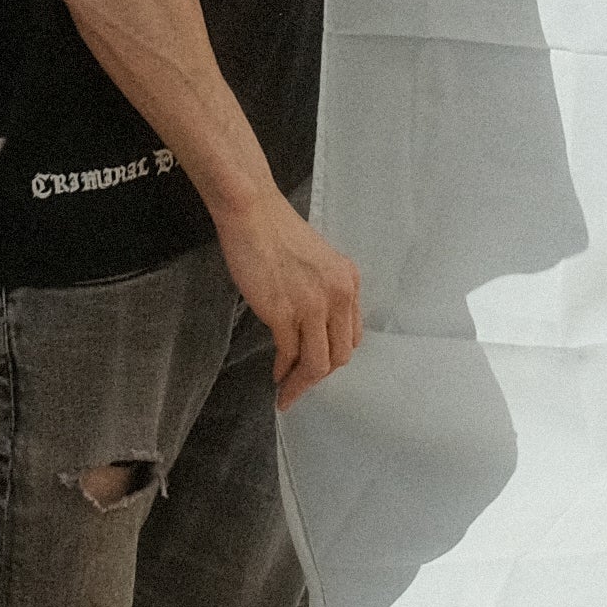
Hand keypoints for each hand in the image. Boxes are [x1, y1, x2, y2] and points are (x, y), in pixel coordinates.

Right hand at [214, 187, 364, 409]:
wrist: (253, 214)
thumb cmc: (278, 234)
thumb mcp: (319, 263)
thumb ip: (324, 293)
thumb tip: (314, 327)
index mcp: (350, 282)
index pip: (353, 336)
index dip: (336, 357)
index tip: (320, 368)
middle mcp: (339, 295)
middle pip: (340, 355)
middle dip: (320, 377)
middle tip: (301, 387)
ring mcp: (312, 305)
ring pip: (318, 362)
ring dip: (301, 383)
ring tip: (287, 392)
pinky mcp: (283, 311)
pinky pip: (289, 353)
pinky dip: (283, 370)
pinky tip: (276, 374)